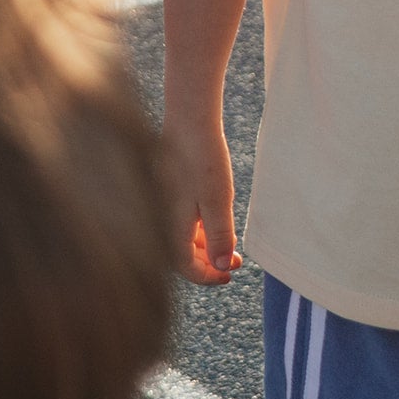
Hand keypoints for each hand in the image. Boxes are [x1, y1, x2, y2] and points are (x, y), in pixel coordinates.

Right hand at [163, 117, 241, 285]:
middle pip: (183, 255)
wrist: (188, 121)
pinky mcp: (168, 192)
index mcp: (172, 227)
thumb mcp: (218, 201)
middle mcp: (163, 219)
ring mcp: (164, 205)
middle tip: (235, 261)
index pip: (187, 268)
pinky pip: (182, 221)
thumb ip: (220, 237)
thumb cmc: (203, 160)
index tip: (230, 274)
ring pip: (183, 238)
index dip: (209, 276)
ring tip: (229, 242)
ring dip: (206, 246)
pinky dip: (199, 228)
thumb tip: (223, 267)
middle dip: (210, 262)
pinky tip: (214, 220)